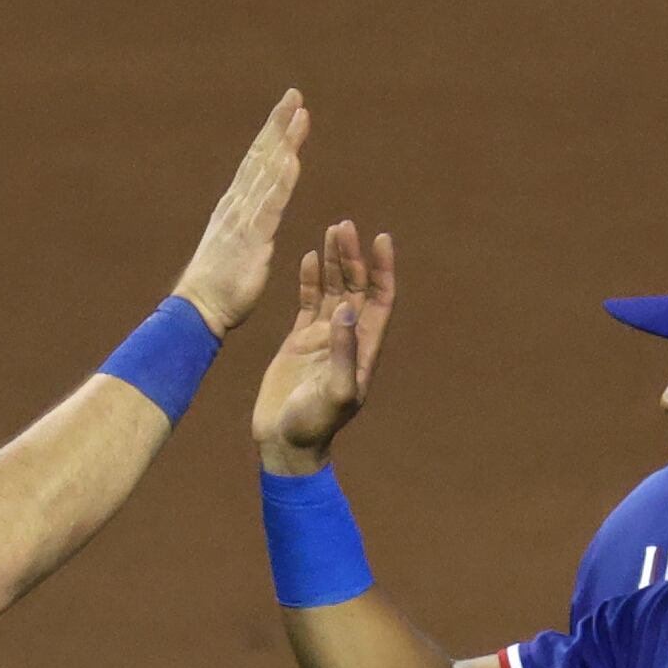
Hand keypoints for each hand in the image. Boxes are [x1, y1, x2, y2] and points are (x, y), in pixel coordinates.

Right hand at [172, 89, 310, 334]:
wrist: (198, 309)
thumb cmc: (218, 288)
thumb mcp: (236, 249)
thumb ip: (247, 229)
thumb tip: (256, 219)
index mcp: (235, 207)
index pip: (256, 164)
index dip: (272, 136)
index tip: (287, 111)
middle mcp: (237, 205)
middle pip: (261, 156)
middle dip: (277, 124)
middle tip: (294, 95)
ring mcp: (243, 218)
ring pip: (267, 171)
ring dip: (284, 140)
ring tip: (299, 113)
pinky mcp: (252, 237)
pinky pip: (270, 203)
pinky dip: (281, 178)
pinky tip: (293, 157)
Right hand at [251, 221, 396, 471]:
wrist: (285, 442)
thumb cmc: (314, 425)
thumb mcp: (335, 391)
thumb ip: (343, 352)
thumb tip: (347, 311)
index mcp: (363, 348)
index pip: (380, 299)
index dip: (383, 269)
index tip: (381, 238)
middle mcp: (347, 338)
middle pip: (356, 286)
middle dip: (354, 256)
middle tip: (346, 225)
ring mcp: (323, 337)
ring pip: (333, 289)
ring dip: (334, 261)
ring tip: (333, 230)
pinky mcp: (299, 340)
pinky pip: (308, 301)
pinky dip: (309, 279)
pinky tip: (308, 257)